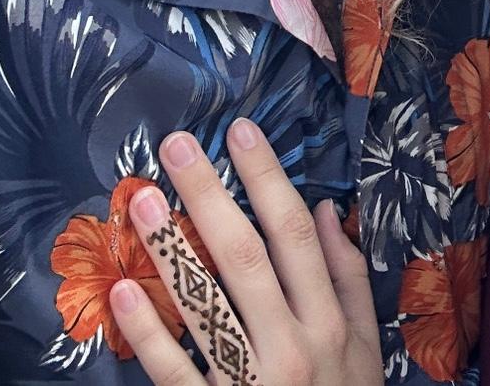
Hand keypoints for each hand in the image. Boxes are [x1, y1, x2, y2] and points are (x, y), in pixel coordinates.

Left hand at [110, 119, 381, 385]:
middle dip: (210, 195)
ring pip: (206, 305)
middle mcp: (290, 345)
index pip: (293, 233)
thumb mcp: (364, 345)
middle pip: (245, 256)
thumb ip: (348, 277)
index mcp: (328, 321)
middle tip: (175, 145)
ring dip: (172, 249)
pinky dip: (150, 333)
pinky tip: (124, 291)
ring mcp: (249, 384)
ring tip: (144, 202)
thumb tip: (324, 209)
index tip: (240, 129)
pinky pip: (176, 373)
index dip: (266, 177)